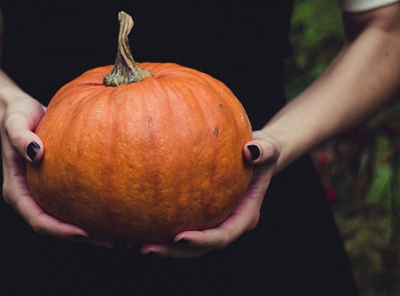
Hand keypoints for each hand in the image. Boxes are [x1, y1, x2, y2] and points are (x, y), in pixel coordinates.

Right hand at [0, 94, 113, 246]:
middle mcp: (30, 198)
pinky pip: (76, 204)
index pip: (38, 220)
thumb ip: (20, 137)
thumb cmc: (17, 115)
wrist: (21, 109)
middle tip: (113, 241)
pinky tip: (118, 209)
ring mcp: (44, 194)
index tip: (84, 232)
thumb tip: (36, 153)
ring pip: (67, 220)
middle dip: (83, 238)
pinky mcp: (57, 187)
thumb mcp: (15, 122)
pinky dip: (93, 210)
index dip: (60, 230)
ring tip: (122, 234)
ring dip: (92, 230)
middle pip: (56, 228)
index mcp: (16, 192)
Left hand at [140, 130, 280, 257]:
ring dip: (160, 246)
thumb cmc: (261, 150)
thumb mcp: (269, 147)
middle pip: (198, 249)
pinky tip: (131, 222)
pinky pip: (174, 223)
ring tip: (130, 242)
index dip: (202, 241)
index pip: (222, 236)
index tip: (180, 238)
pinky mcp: (196, 214)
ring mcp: (209, 222)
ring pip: (183, 243)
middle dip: (172, 252)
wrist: (254, 154)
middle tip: (145, 248)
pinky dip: (155, 226)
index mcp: (244, 216)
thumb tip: (251, 151)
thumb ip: (264, 150)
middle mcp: (225, 224)